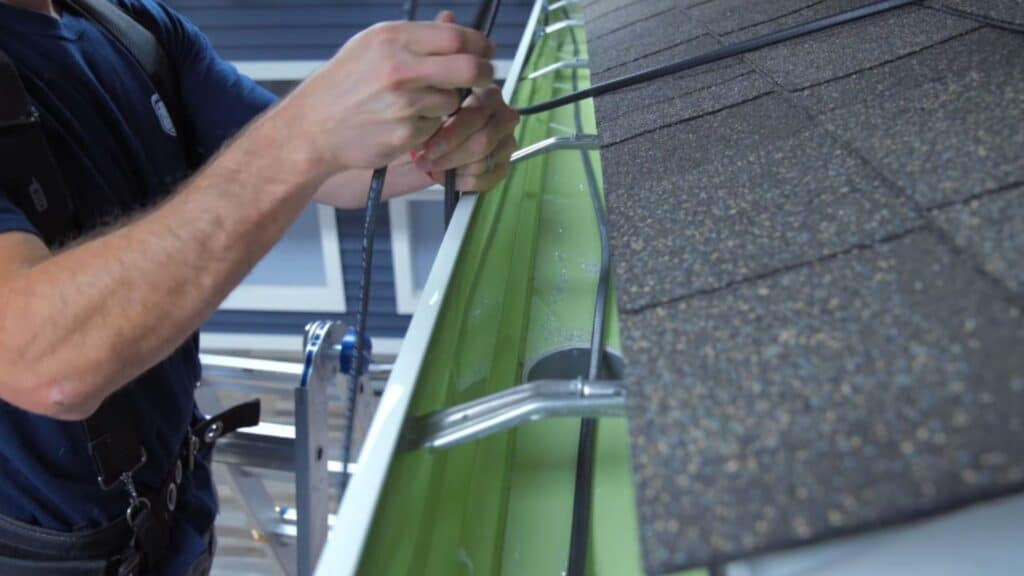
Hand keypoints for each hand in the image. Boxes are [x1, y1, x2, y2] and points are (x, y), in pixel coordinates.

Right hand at [280, 20, 495, 176]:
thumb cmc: (344, 85)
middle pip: (468, 68)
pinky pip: (436, 126)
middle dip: (483, 73)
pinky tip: (402, 122)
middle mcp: (399, 68)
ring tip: (418, 104)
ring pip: (453, 101)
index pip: (455, 36)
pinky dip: (428, 126)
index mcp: (392, 38)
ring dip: (446, 103)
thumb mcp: (372, 46)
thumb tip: (456, 25)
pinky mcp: (406, 133)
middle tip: (484, 77)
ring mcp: (403, 103)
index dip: (479, 44)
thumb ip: (417, 37)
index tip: (485, 51)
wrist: (313, 127)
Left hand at [413, 84, 519, 192]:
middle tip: (427, 163)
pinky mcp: (504, 166)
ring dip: (454, 172)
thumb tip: (427, 136)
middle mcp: (505, 118)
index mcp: (489, 95)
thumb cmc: (440, 119)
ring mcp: (508, 143)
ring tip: (434, 169)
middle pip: (482, 143)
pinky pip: (485, 180)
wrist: (446, 136)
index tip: (428, 149)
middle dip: (450, 157)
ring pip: (482, 164)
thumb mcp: (436, 109)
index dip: (450, 137)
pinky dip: (463, 183)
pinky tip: (449, 178)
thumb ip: (436, 117)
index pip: (474, 118)